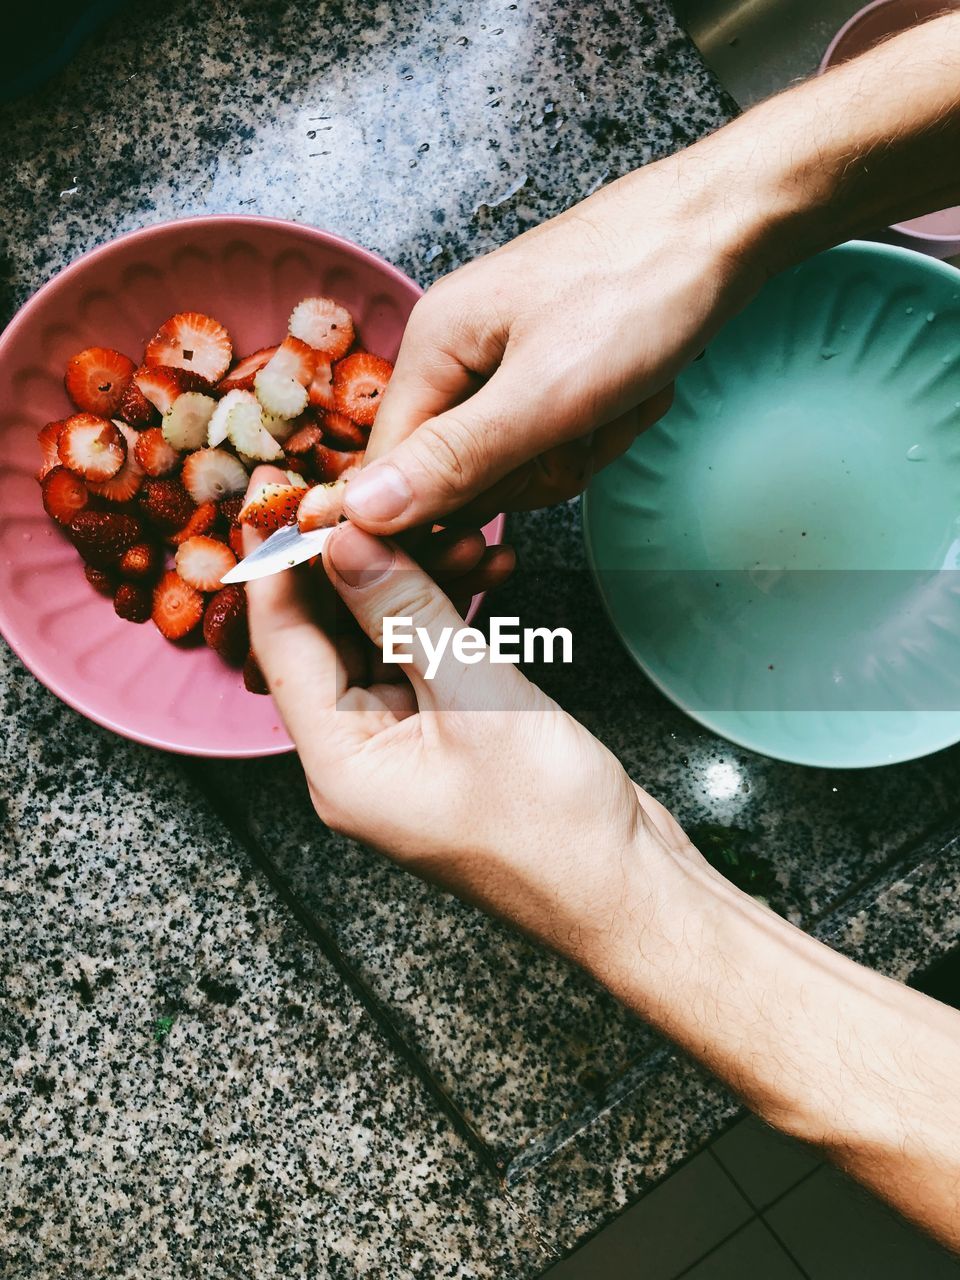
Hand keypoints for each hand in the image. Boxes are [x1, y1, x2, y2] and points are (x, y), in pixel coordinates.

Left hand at [244, 503, 692, 961]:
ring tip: (458, 528)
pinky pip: (426, 662)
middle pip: (327, 640)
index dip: (281, 565)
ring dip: (412, 585)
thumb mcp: (476, 699)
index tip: (286, 495)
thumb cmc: (555, 827)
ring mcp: (405, 750)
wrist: (629, 890)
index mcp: (341, 767)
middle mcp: (358, 760)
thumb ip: (406, 614)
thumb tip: (345, 543)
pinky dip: (448, 618)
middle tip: (372, 494)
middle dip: (354, 565)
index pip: (282, 649)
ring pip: (382, 643)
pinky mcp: (449, 738)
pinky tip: (486, 572)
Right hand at [303, 148, 767, 535]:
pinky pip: (559, 436)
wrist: (731, 226)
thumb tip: (362, 512)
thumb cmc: (644, 288)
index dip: (432, 519)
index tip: (485, 547)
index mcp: (433, 347)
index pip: (389, 470)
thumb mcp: (545, 393)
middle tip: (577, 437)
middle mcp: (458, 352)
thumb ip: (453, 459)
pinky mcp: (553, 366)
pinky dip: (602, 429)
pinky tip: (635, 393)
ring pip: (516, 461)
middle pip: (457, 474)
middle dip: (528, 474)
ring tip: (616, 406)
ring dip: (576, 451)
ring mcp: (507, 358)